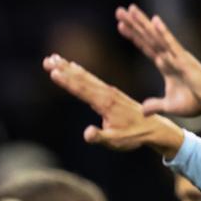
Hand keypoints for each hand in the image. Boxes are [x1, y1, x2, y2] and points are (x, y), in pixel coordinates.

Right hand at [42, 54, 185, 153]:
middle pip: (81, 78)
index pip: (82, 90)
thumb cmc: (133, 137)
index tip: (53, 72)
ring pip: (85, 76)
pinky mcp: (110, 92)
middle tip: (47, 60)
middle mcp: (106, 93)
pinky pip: (91, 79)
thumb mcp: (116, 141)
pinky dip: (80, 71)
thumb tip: (86, 133)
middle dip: (63, 69)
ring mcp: (108, 91)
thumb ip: (100, 137)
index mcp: (105, 103)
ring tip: (53, 59)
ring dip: (68, 67)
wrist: (154, 128)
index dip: (67, 81)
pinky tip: (73, 66)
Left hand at [113, 4, 200, 116]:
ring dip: (144, 24)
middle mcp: (170, 56)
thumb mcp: (170, 106)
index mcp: (166, 65)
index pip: (146, 47)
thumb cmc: (197, 102)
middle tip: (119, 11)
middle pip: (148, 37)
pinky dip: (163, 33)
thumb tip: (142, 110)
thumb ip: (156, 105)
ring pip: (156, 37)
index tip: (120, 25)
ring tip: (131, 10)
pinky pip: (172, 46)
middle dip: (134, 24)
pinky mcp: (185, 61)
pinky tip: (154, 21)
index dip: (134, 36)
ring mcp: (177, 57)